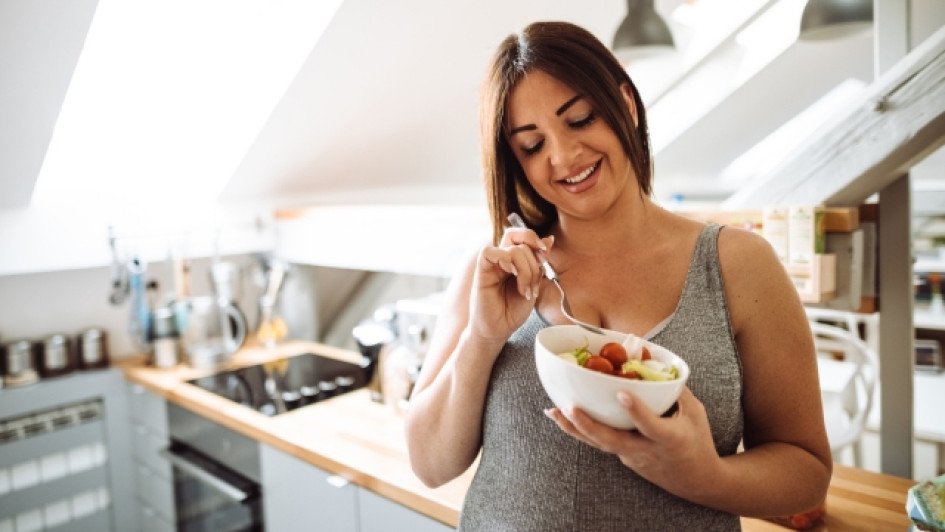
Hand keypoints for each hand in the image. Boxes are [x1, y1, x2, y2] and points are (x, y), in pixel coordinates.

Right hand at [469, 225, 553, 343]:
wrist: (498, 330)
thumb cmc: (512, 311)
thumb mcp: (533, 285)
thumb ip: (539, 263)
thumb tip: (549, 239)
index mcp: (514, 260)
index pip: (522, 237)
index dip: (535, 240)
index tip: (545, 257)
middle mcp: (502, 259)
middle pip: (516, 235)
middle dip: (534, 252)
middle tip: (539, 269)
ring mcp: (492, 264)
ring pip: (512, 249)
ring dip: (526, 270)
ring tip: (526, 291)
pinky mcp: (481, 271)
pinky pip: (489, 252)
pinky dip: (506, 260)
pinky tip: (512, 275)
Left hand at [544, 387, 721, 497]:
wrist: (697, 481)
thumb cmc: (698, 441)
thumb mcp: (695, 413)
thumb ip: (675, 390)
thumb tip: (653, 363)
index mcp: (670, 439)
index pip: (651, 426)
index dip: (637, 411)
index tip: (622, 394)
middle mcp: (647, 451)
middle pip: (614, 441)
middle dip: (589, 425)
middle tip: (570, 408)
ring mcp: (632, 458)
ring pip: (600, 444)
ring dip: (575, 428)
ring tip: (553, 412)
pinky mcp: (624, 458)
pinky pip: (601, 443)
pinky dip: (581, 431)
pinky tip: (562, 417)